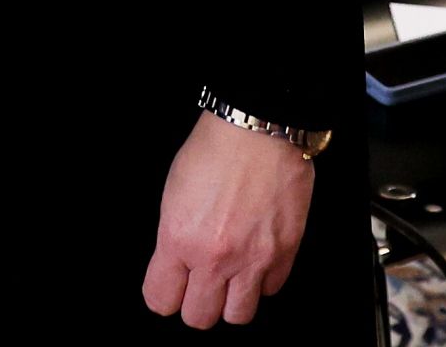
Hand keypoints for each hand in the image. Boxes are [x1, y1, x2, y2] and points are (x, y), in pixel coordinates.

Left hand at [141, 111, 313, 327]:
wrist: (260, 127)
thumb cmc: (215, 148)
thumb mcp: (173, 193)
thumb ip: (175, 237)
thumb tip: (178, 264)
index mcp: (179, 239)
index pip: (160, 300)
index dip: (164, 294)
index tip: (169, 286)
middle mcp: (215, 258)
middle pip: (199, 318)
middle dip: (197, 302)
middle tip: (201, 282)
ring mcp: (253, 259)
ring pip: (238, 316)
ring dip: (232, 300)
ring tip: (232, 277)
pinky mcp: (284, 252)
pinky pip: (270, 290)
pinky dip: (262, 281)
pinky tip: (256, 258)